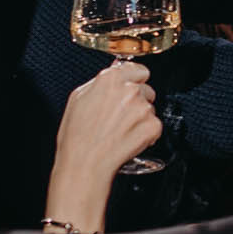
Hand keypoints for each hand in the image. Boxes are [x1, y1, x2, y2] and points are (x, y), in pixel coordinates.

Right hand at [45, 63, 159, 231]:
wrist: (85, 164)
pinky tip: (129, 140)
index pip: (137, 69)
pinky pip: (156, 126)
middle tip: (120, 117)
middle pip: (146, 89)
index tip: (132, 87)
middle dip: (138, 101)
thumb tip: (112, 75)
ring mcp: (143, 108)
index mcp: (110, 79)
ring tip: (120, 131)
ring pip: (150, 108)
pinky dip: (147, 134)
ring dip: (141, 119)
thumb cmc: (77, 136)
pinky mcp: (153, 126)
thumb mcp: (78, 98)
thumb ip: (99, 83)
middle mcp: (130, 90)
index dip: (134, 80)